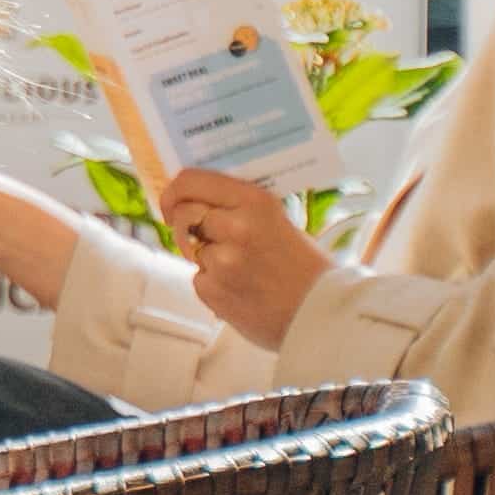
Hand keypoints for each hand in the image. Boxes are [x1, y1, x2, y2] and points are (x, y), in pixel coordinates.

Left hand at [156, 166, 338, 348]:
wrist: (322, 313)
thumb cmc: (304, 266)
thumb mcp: (278, 220)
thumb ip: (240, 208)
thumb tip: (196, 199)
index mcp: (254, 202)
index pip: (191, 181)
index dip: (173, 191)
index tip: (172, 203)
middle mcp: (236, 227)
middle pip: (184, 214)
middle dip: (185, 224)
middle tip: (198, 235)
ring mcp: (222, 261)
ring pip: (192, 249)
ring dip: (207, 258)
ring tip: (240, 270)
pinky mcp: (214, 291)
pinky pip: (199, 279)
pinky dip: (213, 284)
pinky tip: (241, 289)